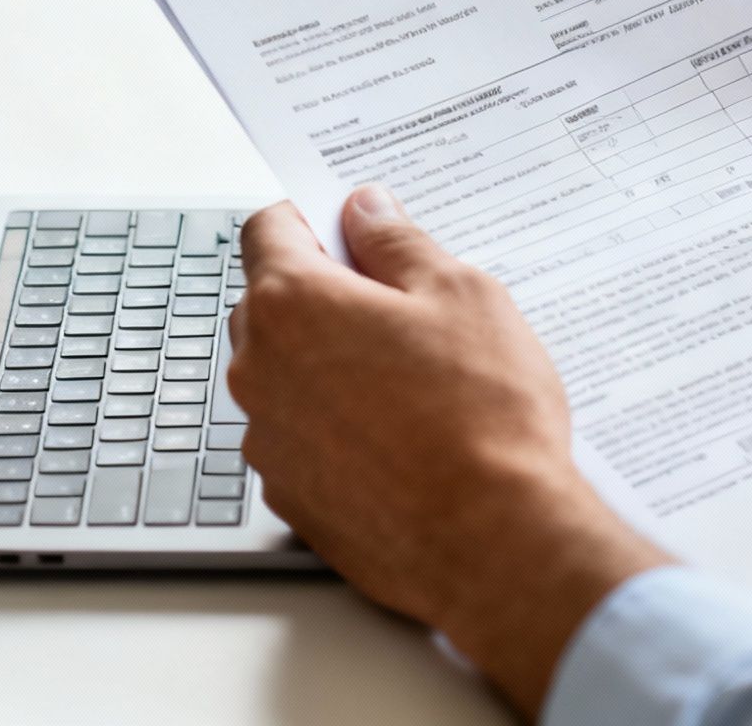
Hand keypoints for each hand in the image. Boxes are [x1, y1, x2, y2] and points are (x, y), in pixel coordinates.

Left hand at [229, 188, 668, 713]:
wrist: (492, 540)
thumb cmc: (482, 415)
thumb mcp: (460, 294)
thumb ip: (398, 242)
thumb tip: (366, 212)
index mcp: (293, 303)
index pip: (267, 229)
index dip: (313, 219)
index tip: (353, 228)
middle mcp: (259, 370)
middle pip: (271, 302)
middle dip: (324, 292)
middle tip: (401, 305)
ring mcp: (268, 439)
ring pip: (285, 373)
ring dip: (329, 363)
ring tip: (412, 380)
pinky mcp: (288, 496)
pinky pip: (301, 435)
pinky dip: (336, 426)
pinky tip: (401, 436)